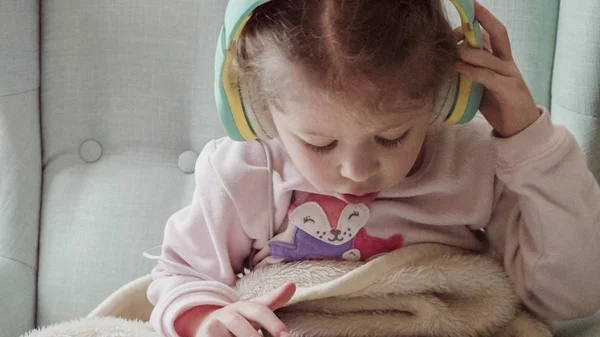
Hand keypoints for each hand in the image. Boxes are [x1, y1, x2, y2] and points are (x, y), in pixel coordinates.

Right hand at [197, 282, 295, 336]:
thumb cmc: (239, 320)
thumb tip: (293, 284)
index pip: (260, 311)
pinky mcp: (203, 334)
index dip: (273, 324)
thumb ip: (274, 299)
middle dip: (253, 336)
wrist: (206, 324)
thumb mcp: (256, 309)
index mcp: (244, 306)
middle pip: (240, 324)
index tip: (286, 336)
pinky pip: (212, 336)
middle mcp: (228, 314)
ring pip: (221, 331)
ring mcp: (213, 324)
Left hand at [453, 0, 540, 137]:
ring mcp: (510, 75)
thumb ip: (470, 71)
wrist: (520, 128)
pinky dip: (473, 71)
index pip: (492, 33)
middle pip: (499, 34)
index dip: (480, 21)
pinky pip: (489, 77)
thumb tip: (448, 63)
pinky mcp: (509, 90)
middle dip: (484, 20)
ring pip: (490, 57)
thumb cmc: (498, 105)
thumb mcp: (481, 84)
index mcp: (501, 59)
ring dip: (470, 51)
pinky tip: (459, 67)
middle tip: (470, 9)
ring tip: (452, 49)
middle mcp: (507, 63)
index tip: (467, 10)